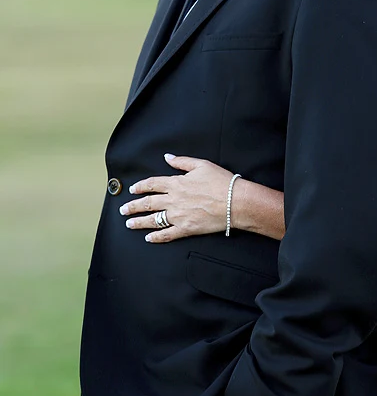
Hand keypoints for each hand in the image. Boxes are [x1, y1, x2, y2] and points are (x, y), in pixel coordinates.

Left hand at [119, 154, 235, 243]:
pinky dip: (156, 237)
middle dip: (133, 206)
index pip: (152, 184)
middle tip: (123, 210)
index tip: (132, 189)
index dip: (140, 186)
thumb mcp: (202, 165)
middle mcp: (173, 200)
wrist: (235, 202)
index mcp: (176, 183)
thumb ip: (182, 162)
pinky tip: (148, 238)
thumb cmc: (221, 182)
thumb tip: (167, 157)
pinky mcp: (186, 229)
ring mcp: (178, 216)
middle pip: (147, 203)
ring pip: (153, 219)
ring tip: (129, 224)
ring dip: (139, 222)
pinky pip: (167, 234)